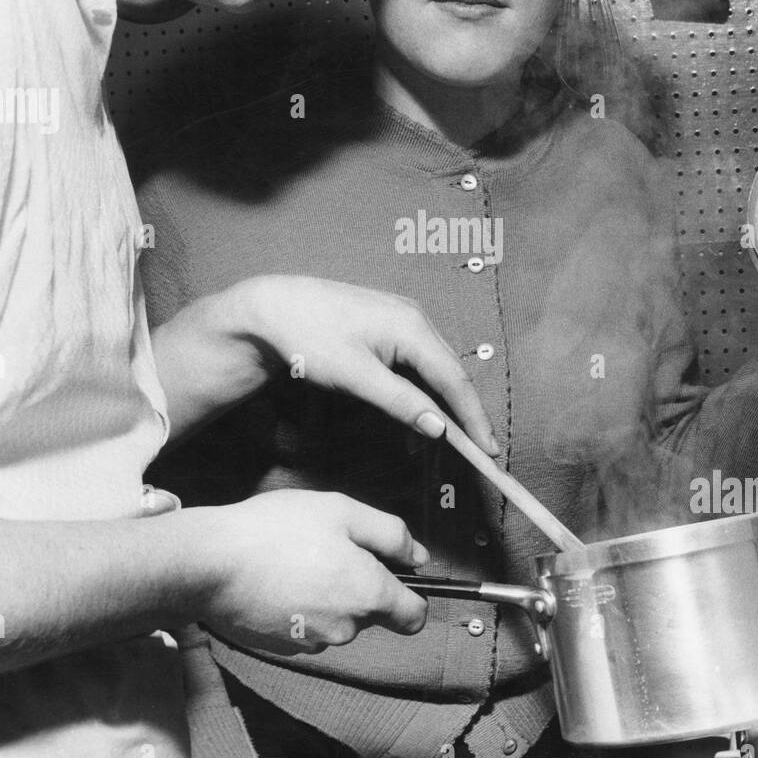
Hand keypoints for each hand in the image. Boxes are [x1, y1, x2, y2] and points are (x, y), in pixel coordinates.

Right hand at [198, 489, 428, 654]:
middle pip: (370, 613)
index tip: (393, 573)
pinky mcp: (281, 648)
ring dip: (325, 596)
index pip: (413, 616)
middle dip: (357, 585)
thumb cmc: (276, 531)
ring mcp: (311, 644)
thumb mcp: (342, 511)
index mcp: (368, 595)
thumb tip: (417, 556)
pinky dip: (297, 609)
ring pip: (336, 620)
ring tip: (293, 561)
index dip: (411, 595)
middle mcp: (346, 628)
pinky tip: (275, 582)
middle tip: (325, 548)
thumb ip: (389, 534)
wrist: (208, 565)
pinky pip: (304, 628)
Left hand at [238, 274, 498, 452]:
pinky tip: (414, 409)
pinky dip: (419, 388)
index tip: (486, 449)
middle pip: (450, 372)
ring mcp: (400, 317)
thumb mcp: (355, 377)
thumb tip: (438, 427)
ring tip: (441, 438)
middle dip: (462, 412)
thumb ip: (400, 402)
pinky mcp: (386, 323)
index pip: (455, 379)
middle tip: (473, 449)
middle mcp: (414, 317)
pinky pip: (415, 360)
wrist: (270, 308)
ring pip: (432, 367)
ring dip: (438, 402)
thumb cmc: (309, 337)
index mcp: (412, 326)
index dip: (473, 416)